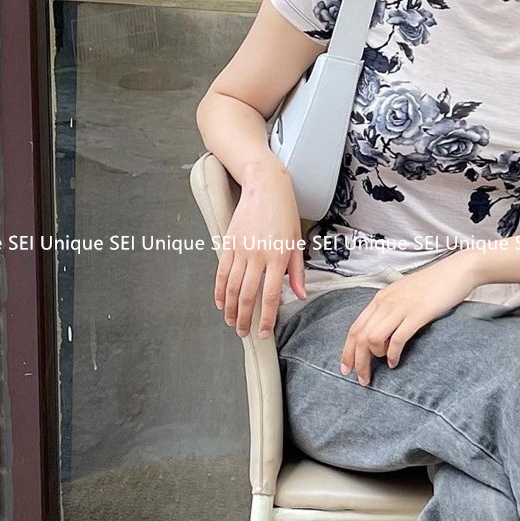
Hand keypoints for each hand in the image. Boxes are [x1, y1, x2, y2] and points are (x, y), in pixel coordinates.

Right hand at [214, 162, 306, 338]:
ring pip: (232, 287)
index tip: (264, 332)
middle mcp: (258, 256)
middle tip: (244, 333)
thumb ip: (297, 272)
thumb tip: (300, 295)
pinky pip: (222, 272)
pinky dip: (219, 290)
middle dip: (245, 319)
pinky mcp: (228, 243)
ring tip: (232, 322)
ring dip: (230, 309)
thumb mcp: (297, 242)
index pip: (270, 296)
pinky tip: (220, 302)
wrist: (266, 187)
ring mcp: (241, 250)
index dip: (266, 318)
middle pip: (248, 296)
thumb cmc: (284, 213)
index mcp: (279, 258)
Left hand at [340, 250, 481, 385]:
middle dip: (357, 361)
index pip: (355, 327)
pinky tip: (395, 362)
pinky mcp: (417, 314)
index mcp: (381, 298)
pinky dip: (393, 354)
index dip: (347, 350)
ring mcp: (401, 308)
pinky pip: (397, 339)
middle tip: (362, 379)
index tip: (347, 368)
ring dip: (374, 358)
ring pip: (373, 339)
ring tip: (383, 366)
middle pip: (361, 336)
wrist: (457, 270)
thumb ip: (391, 311)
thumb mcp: (405, 295)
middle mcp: (386, 302)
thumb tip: (384, 337)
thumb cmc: (434, 284)